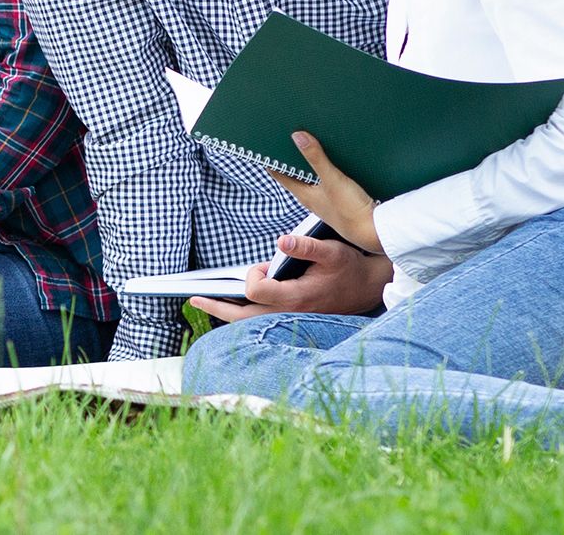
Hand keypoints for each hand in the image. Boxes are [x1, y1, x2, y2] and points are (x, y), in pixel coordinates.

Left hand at [190, 231, 394, 321]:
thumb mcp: (331, 251)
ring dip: (228, 313)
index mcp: (298, 297)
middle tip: (194, 298)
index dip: (253, 276)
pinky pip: (262, 320)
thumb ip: (305, 246)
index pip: (258, 292)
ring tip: (206, 302)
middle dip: (219, 307)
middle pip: (246, 317)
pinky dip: (243, 315)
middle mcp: (292, 313)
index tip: (262, 266)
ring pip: (252, 322)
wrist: (369, 287)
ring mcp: (292, 319)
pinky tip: (232, 306)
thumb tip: (281, 240)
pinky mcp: (294, 318)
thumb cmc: (348, 266)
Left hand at [270, 131, 383, 254]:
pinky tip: (332, 161)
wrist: (374, 233)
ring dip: (309, 163)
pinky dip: (324, 170)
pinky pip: (326, 182)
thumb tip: (297, 136)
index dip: (272, 158)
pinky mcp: (339, 202)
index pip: (279, 173)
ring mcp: (325, 201)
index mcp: (303, 194)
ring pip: (311, 178)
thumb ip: (315, 158)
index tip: (266, 142)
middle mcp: (311, 198)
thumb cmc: (351, 210)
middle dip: (291, 157)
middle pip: (295, 174)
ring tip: (309, 144)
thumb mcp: (332, 179)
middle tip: (288, 138)